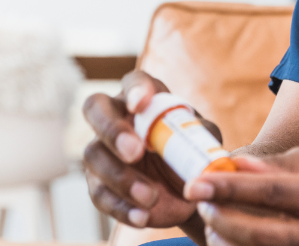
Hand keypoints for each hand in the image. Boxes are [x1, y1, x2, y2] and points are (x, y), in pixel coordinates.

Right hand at [82, 70, 223, 229]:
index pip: (134, 81)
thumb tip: (202, 137)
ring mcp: (103, 150)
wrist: (186, 189)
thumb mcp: (204, 141)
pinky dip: (121, 207)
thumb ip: (203, 135)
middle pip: (96, 109)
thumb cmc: (192, 151)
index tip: (141, 104)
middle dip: (113, 130)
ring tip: (151, 197)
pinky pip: (99, 193)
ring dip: (121, 178)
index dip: (135, 90)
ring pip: (94, 155)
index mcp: (145, 98)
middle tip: (135, 152)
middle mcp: (116, 117)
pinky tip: (142, 216)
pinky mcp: (99, 183)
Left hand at [184, 147, 298, 245]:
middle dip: (222, 219)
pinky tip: (232, 239)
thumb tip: (233, 165)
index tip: (197, 183)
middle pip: (260, 234)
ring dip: (228, 241)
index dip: (231, 188)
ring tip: (217, 223)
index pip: (272, 192)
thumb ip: (276, 166)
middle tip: (203, 203)